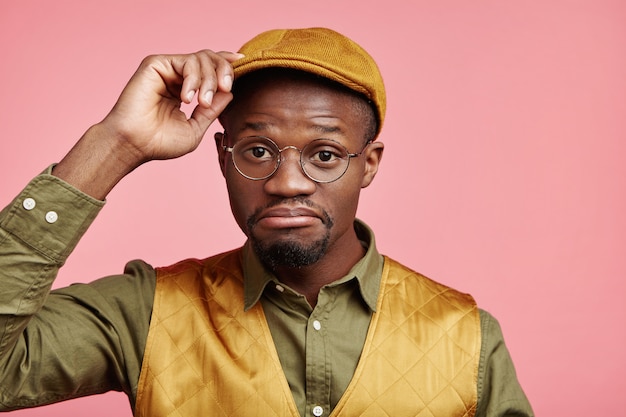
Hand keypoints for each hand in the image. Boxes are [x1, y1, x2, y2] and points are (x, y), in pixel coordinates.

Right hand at [53, 50, 242, 198]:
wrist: (135, 145)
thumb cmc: (160, 142)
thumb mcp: (196, 128)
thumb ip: (213, 109)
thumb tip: (230, 92)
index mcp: (185, 89)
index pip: (209, 69)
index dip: (226, 63)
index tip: (242, 61)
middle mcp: (176, 76)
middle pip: (210, 58)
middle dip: (224, 71)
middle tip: (225, 88)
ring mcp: (166, 69)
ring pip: (201, 58)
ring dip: (209, 80)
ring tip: (202, 102)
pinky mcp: (156, 64)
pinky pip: (186, 61)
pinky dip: (193, 79)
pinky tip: (186, 98)